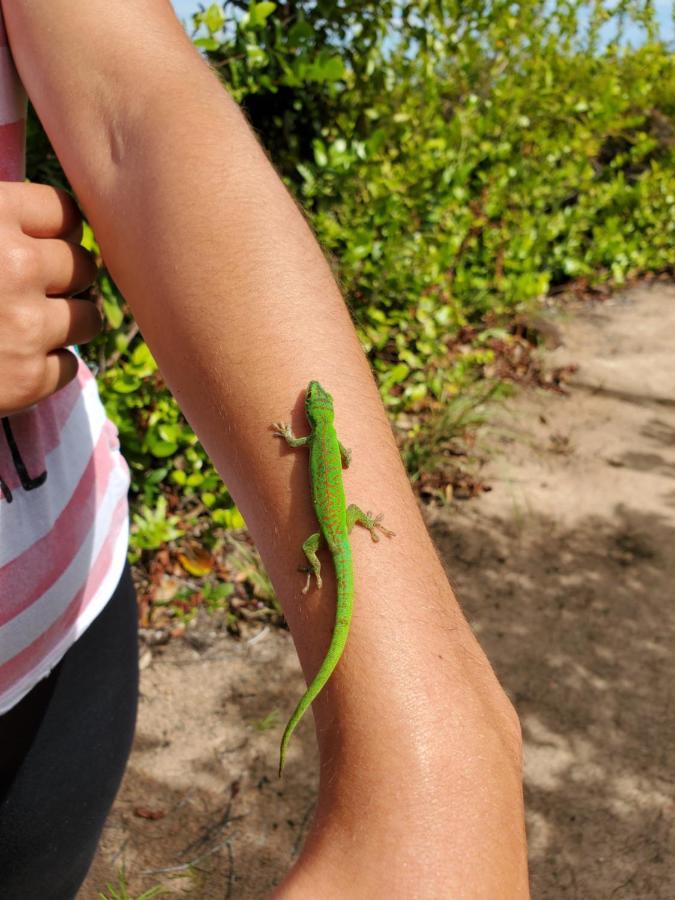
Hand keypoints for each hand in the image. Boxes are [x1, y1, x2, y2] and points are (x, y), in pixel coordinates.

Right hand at [0, 181, 100, 416]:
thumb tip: (56, 218)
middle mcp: (14, 266)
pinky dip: (47, 366)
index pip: (65, 214)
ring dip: (67, 323)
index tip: (43, 245)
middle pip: (84, 266)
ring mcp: (24, 326)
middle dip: (66, 278)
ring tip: (30, 325)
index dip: (56, 232)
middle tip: (36, 289)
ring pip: (88, 318)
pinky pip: (69, 366)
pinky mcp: (26, 380)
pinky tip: (14, 360)